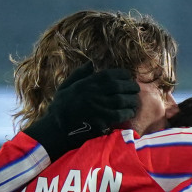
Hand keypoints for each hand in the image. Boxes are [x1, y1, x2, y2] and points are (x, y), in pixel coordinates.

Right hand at [22, 65, 138, 157]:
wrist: (56, 128)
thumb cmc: (60, 107)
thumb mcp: (66, 86)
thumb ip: (79, 74)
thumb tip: (91, 64)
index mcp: (88, 82)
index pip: (111, 74)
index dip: (123, 75)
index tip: (128, 78)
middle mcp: (95, 92)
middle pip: (120, 86)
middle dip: (131, 87)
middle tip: (135, 90)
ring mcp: (99, 106)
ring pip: (122, 100)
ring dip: (131, 101)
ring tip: (134, 102)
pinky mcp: (101, 120)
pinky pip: (119, 114)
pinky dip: (127, 113)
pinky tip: (129, 113)